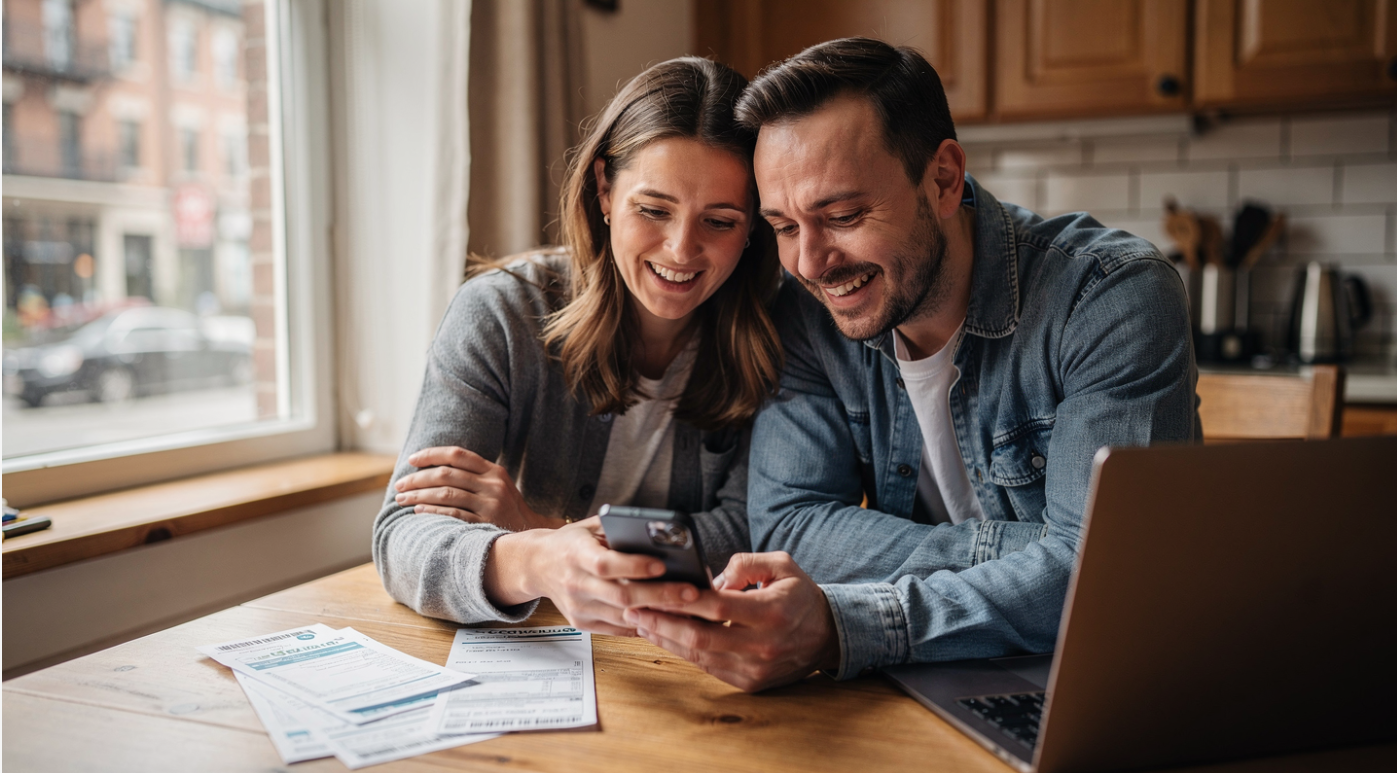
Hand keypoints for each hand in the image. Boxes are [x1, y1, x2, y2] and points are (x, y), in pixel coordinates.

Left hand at [394, 446, 553, 530]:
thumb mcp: (498, 484)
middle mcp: (492, 485)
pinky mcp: (486, 523)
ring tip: (402, 499)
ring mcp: (490, 504)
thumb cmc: (507, 507)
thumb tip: (436, 466)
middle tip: (399, 485)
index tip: (411, 459)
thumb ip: (474, 474)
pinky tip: (418, 511)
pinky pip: (452, 514)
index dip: (431, 454)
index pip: (457, 454)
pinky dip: (432, 512)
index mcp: (493, 470)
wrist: (531, 532)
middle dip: (417, 479)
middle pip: (446, 474)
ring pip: (445, 494)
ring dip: (419, 496)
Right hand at [485, 518, 703, 636]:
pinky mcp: (582, 623)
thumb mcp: (589, 527)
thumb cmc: (571, 543)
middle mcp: (574, 584)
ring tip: (688, 609)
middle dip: (659, 595)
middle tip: (691, 592)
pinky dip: (643, 624)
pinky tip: (667, 618)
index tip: (662, 565)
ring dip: (658, 614)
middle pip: (620, 595)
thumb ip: (617, 530)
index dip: (634, 567)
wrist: (536, 566)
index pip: (606, 565)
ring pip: (622, 616)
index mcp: (575, 555)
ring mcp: (577, 608)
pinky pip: (618, 628)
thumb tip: (657, 533)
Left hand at [622, 552, 840, 692]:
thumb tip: (712, 578)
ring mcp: (755, 669)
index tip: (655, 590)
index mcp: (771, 612)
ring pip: (700, 657)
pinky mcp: (750, 683)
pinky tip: (665, 638)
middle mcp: (762, 645)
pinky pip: (709, 668)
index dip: (684, 600)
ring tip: (641, 623)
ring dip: (666, 640)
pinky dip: (684, 653)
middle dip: (662, 623)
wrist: (828, 635)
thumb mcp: (782, 565)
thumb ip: (746, 563)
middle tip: (634, 609)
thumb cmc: (800, 595)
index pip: (718, 607)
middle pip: (701, 637)